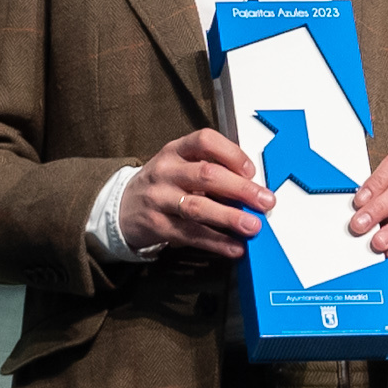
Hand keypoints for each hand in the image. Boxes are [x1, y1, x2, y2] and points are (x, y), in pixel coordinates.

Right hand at [122, 131, 270, 257]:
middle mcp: (166, 171)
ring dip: (229, 217)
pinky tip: (234, 246)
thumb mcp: (179, 166)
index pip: (205, 141)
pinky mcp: (158, 225)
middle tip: (265, 201)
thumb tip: (252, 188)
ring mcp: (160, 199)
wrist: (122, 207)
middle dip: (240, 189)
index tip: (251, 170)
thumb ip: (210, 170)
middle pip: (206, 175)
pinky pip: (190, 234)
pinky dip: (216, 242)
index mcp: (175, 151)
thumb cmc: (162, 184)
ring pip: (198, 207)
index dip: (231, 153)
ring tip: (252, 226)